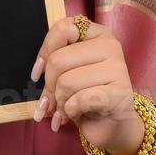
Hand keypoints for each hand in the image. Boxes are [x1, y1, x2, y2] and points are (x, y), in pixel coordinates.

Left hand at [29, 16, 144, 154]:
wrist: (111, 125)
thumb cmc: (87, 95)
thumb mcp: (69, 72)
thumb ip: (54, 64)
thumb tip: (36, 74)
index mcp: (97, 33)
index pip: (62, 29)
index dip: (45, 51)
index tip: (38, 73)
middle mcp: (110, 45)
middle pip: (58, 60)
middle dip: (49, 86)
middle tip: (52, 101)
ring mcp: (118, 68)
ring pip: (66, 82)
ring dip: (59, 102)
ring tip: (66, 108)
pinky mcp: (119, 93)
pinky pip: (79, 100)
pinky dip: (70, 112)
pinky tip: (77, 115)